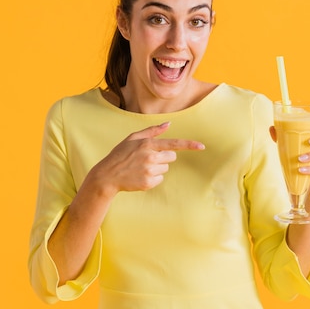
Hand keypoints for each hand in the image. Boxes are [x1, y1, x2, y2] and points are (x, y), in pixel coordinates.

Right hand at [90, 122, 204, 195]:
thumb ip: (152, 131)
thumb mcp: (132, 138)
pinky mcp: (148, 183)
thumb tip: (169, 124)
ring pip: (166, 168)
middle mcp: (150, 157)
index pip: (173, 144)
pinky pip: (160, 179)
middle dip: (164, 157)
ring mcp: (149, 171)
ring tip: (141, 167)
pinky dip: (153, 178)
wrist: (107, 175)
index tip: (202, 146)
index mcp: (147, 144)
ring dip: (158, 167)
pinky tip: (140, 175)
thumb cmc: (120, 155)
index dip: (189, 145)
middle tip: (148, 159)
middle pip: (172, 157)